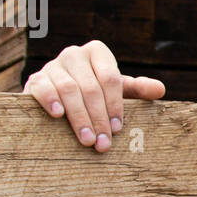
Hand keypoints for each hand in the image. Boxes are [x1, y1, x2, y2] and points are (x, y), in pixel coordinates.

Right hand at [23, 40, 165, 151]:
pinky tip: (58, 116)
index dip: (115, 105)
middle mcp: (74, 54)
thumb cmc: (94, 91)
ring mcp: (53, 65)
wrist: (57, 93)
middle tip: (103, 143)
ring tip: (87, 140)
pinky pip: (43, 87)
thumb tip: (160, 90)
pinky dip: (51, 100)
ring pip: (69, 89)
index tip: (117, 129)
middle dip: (98, 118)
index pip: (110, 78)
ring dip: (79, 117)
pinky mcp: (36, 78)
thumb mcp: (117, 89)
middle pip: (90, 87)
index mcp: (98, 52)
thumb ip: (138, 89)